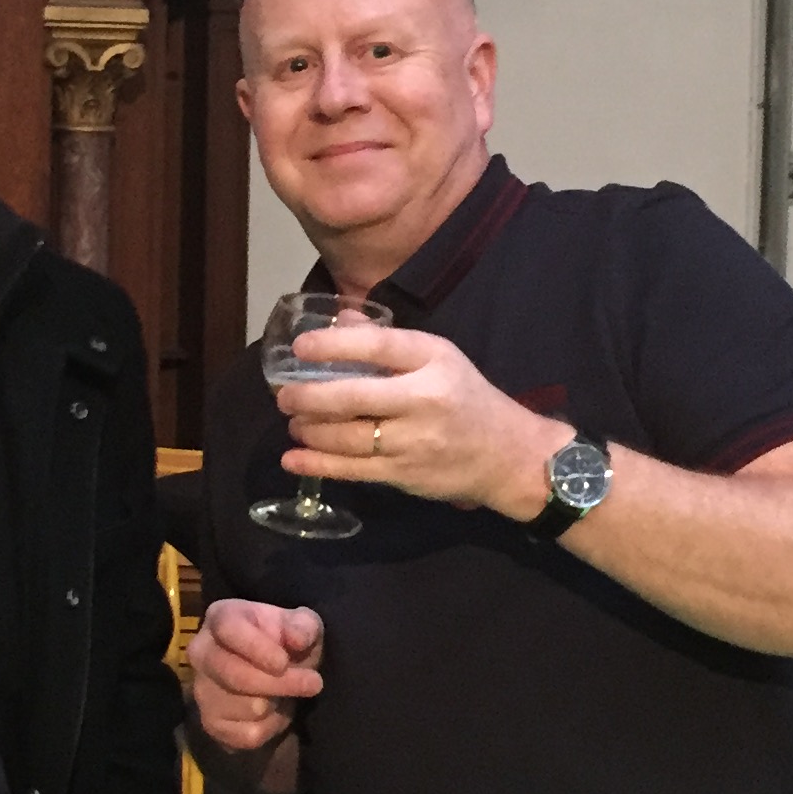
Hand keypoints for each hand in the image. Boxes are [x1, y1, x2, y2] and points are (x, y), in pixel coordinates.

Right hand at [187, 598, 323, 752]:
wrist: (275, 677)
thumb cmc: (285, 643)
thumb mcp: (302, 625)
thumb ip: (303, 625)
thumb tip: (297, 638)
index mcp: (221, 617)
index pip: (228, 630)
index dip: (256, 648)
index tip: (284, 662)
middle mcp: (202, 652)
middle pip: (235, 675)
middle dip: (280, 683)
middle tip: (314, 683)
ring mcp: (203, 690)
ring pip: (247, 707)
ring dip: (279, 704)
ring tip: (287, 694)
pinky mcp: (211, 723)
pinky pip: (247, 734)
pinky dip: (271, 727)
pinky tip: (274, 712)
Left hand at [272, 324, 565, 518]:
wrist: (508, 455)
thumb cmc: (466, 398)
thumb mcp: (439, 358)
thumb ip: (388, 341)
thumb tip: (339, 318)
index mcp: (434, 361)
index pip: (379, 346)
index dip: (334, 345)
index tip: (301, 347)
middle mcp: (424, 400)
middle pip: (355, 397)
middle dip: (309, 397)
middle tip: (284, 395)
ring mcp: (415, 442)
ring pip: (348, 437)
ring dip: (310, 430)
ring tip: (294, 422)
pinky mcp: (406, 475)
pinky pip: (353, 471)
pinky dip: (317, 466)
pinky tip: (293, 459)